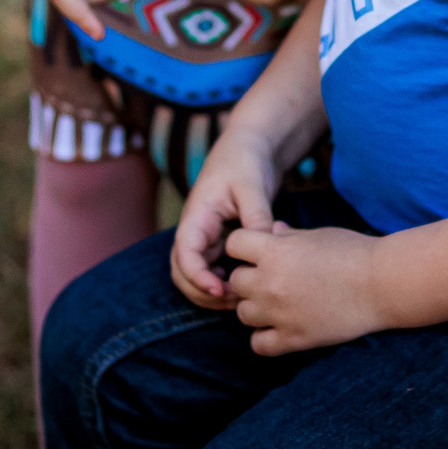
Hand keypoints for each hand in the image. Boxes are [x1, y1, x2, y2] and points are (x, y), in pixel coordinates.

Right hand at [170, 128, 280, 307]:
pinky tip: (245, 284)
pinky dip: (222, 284)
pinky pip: (213, 271)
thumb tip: (265, 244)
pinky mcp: (219, 243)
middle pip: (182, 274)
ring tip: (241, 297)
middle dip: (202, 293)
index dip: (197, 277)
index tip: (220, 290)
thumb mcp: (252, 186)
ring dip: (211, 293)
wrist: (249, 148)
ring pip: (195, 277)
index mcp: (196, 217)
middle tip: (234, 300)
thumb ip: (257, 216)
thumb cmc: (245, 161)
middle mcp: (195, 231)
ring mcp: (206, 239)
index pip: (184, 254)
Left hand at [226, 222, 386, 354]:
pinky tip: (280, 327)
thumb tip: (270, 231)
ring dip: (255, 307)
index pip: (233, 244)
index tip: (258, 251)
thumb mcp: (317, 235)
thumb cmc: (354, 252)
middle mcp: (270, 282)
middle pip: (235, 281)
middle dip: (250, 278)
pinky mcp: (294, 339)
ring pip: (242, 313)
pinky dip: (264, 337)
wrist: (382, 284)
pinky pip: (258, 344)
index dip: (244, 246)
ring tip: (277, 303)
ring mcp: (279, 313)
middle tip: (272, 279)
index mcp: (276, 250)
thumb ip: (287, 235)